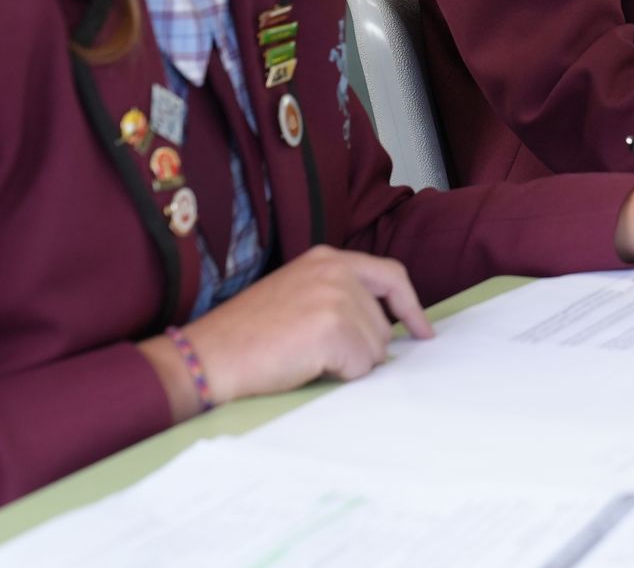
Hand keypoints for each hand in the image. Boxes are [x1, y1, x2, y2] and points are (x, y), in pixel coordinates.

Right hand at [139, 245, 433, 419]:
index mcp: (328, 258)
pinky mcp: (333, 329)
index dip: (411, 307)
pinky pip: (362, 367)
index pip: (391, 276)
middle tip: (314, 352)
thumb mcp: (296, 292)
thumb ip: (337, 295)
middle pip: (384, 323)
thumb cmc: (246, 334)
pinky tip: (306, 366)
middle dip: (361, 348)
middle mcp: (337, 270)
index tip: (423, 332)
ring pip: (376, 348)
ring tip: (305, 355)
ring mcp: (336, 297)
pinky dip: (340, 375)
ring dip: (348, 363)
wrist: (209, 356)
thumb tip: (382, 327)